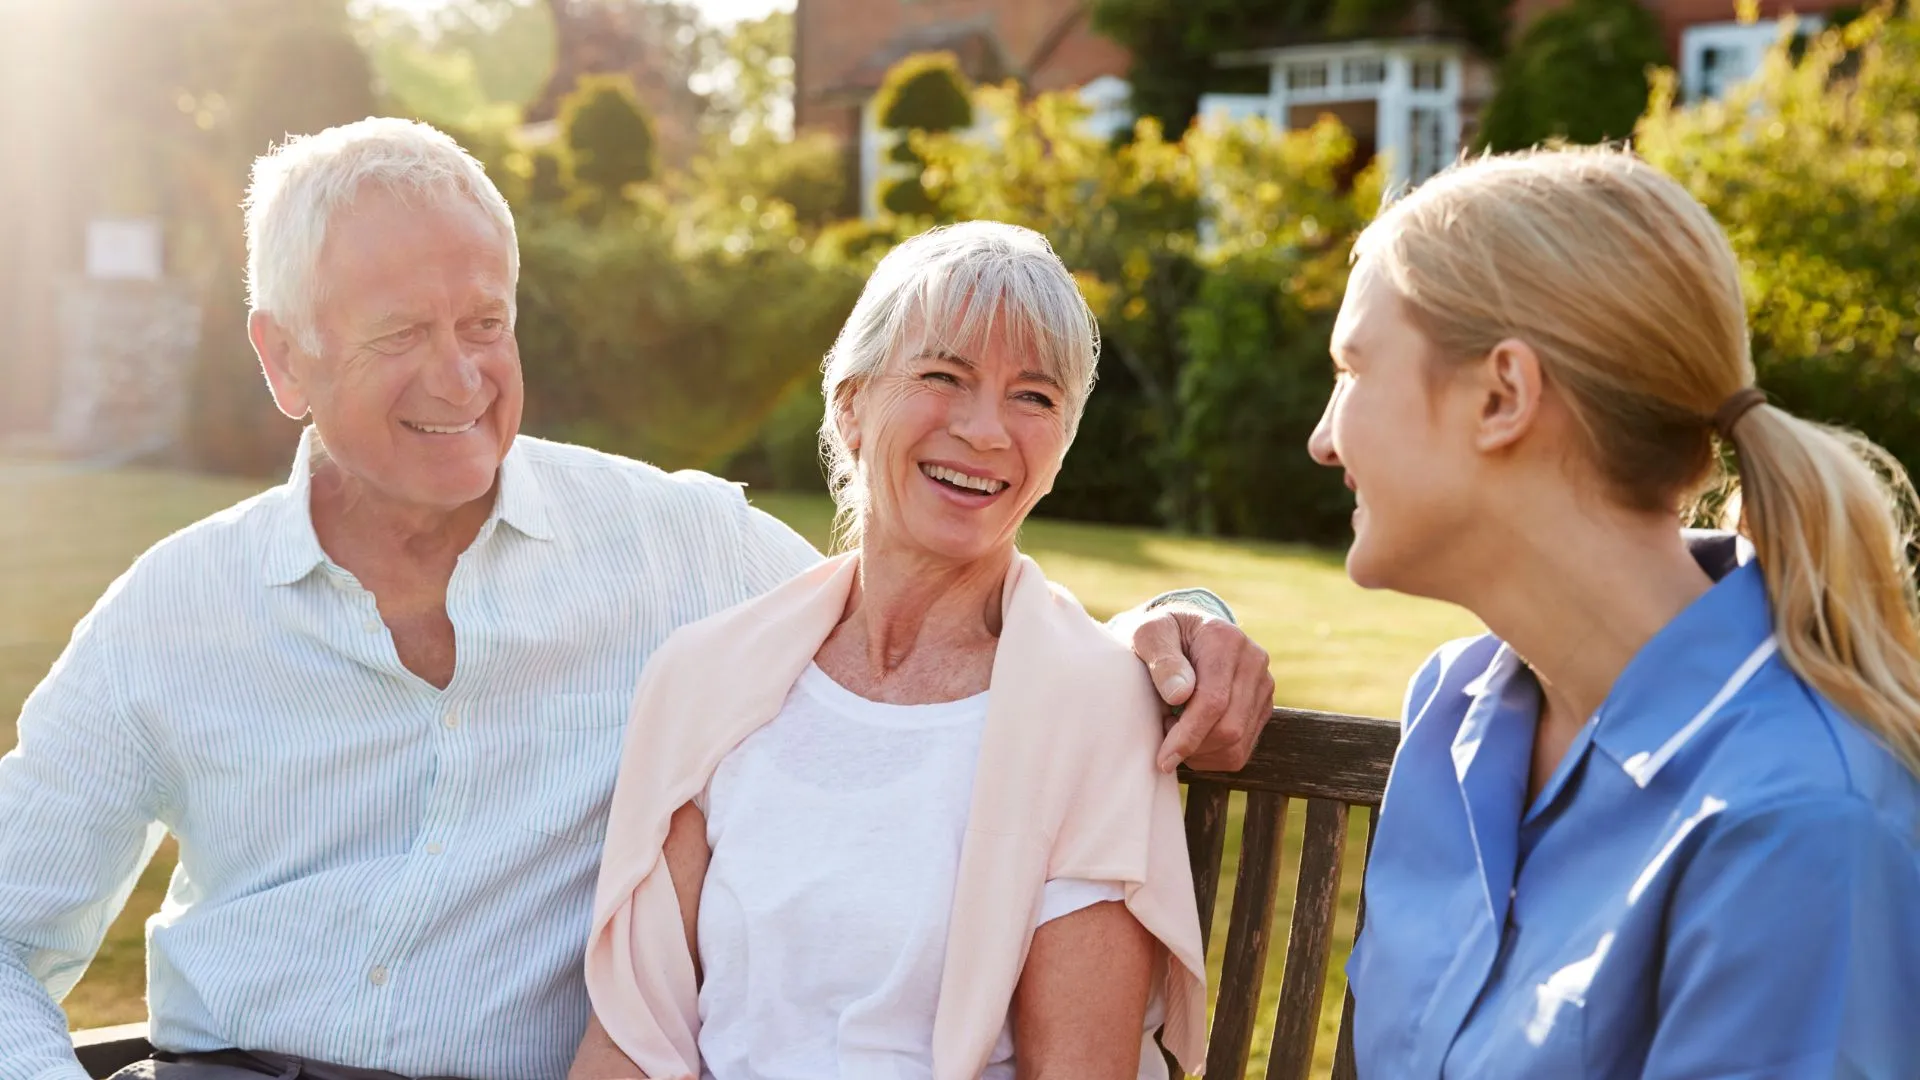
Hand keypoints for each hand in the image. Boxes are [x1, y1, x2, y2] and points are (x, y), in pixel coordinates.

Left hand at [1129, 606, 1273, 772]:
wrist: (1183, 631)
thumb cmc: (1160, 635)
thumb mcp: (1148, 634)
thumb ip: (1162, 660)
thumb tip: (1179, 695)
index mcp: (1226, 640)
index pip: (1213, 701)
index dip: (1188, 735)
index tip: (1163, 758)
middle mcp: (1254, 661)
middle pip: (1229, 728)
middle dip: (1192, 746)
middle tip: (1163, 732)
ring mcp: (1263, 685)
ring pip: (1237, 745)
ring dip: (1200, 753)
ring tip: (1175, 730)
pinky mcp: (1263, 706)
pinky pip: (1241, 750)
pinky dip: (1211, 756)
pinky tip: (1192, 737)